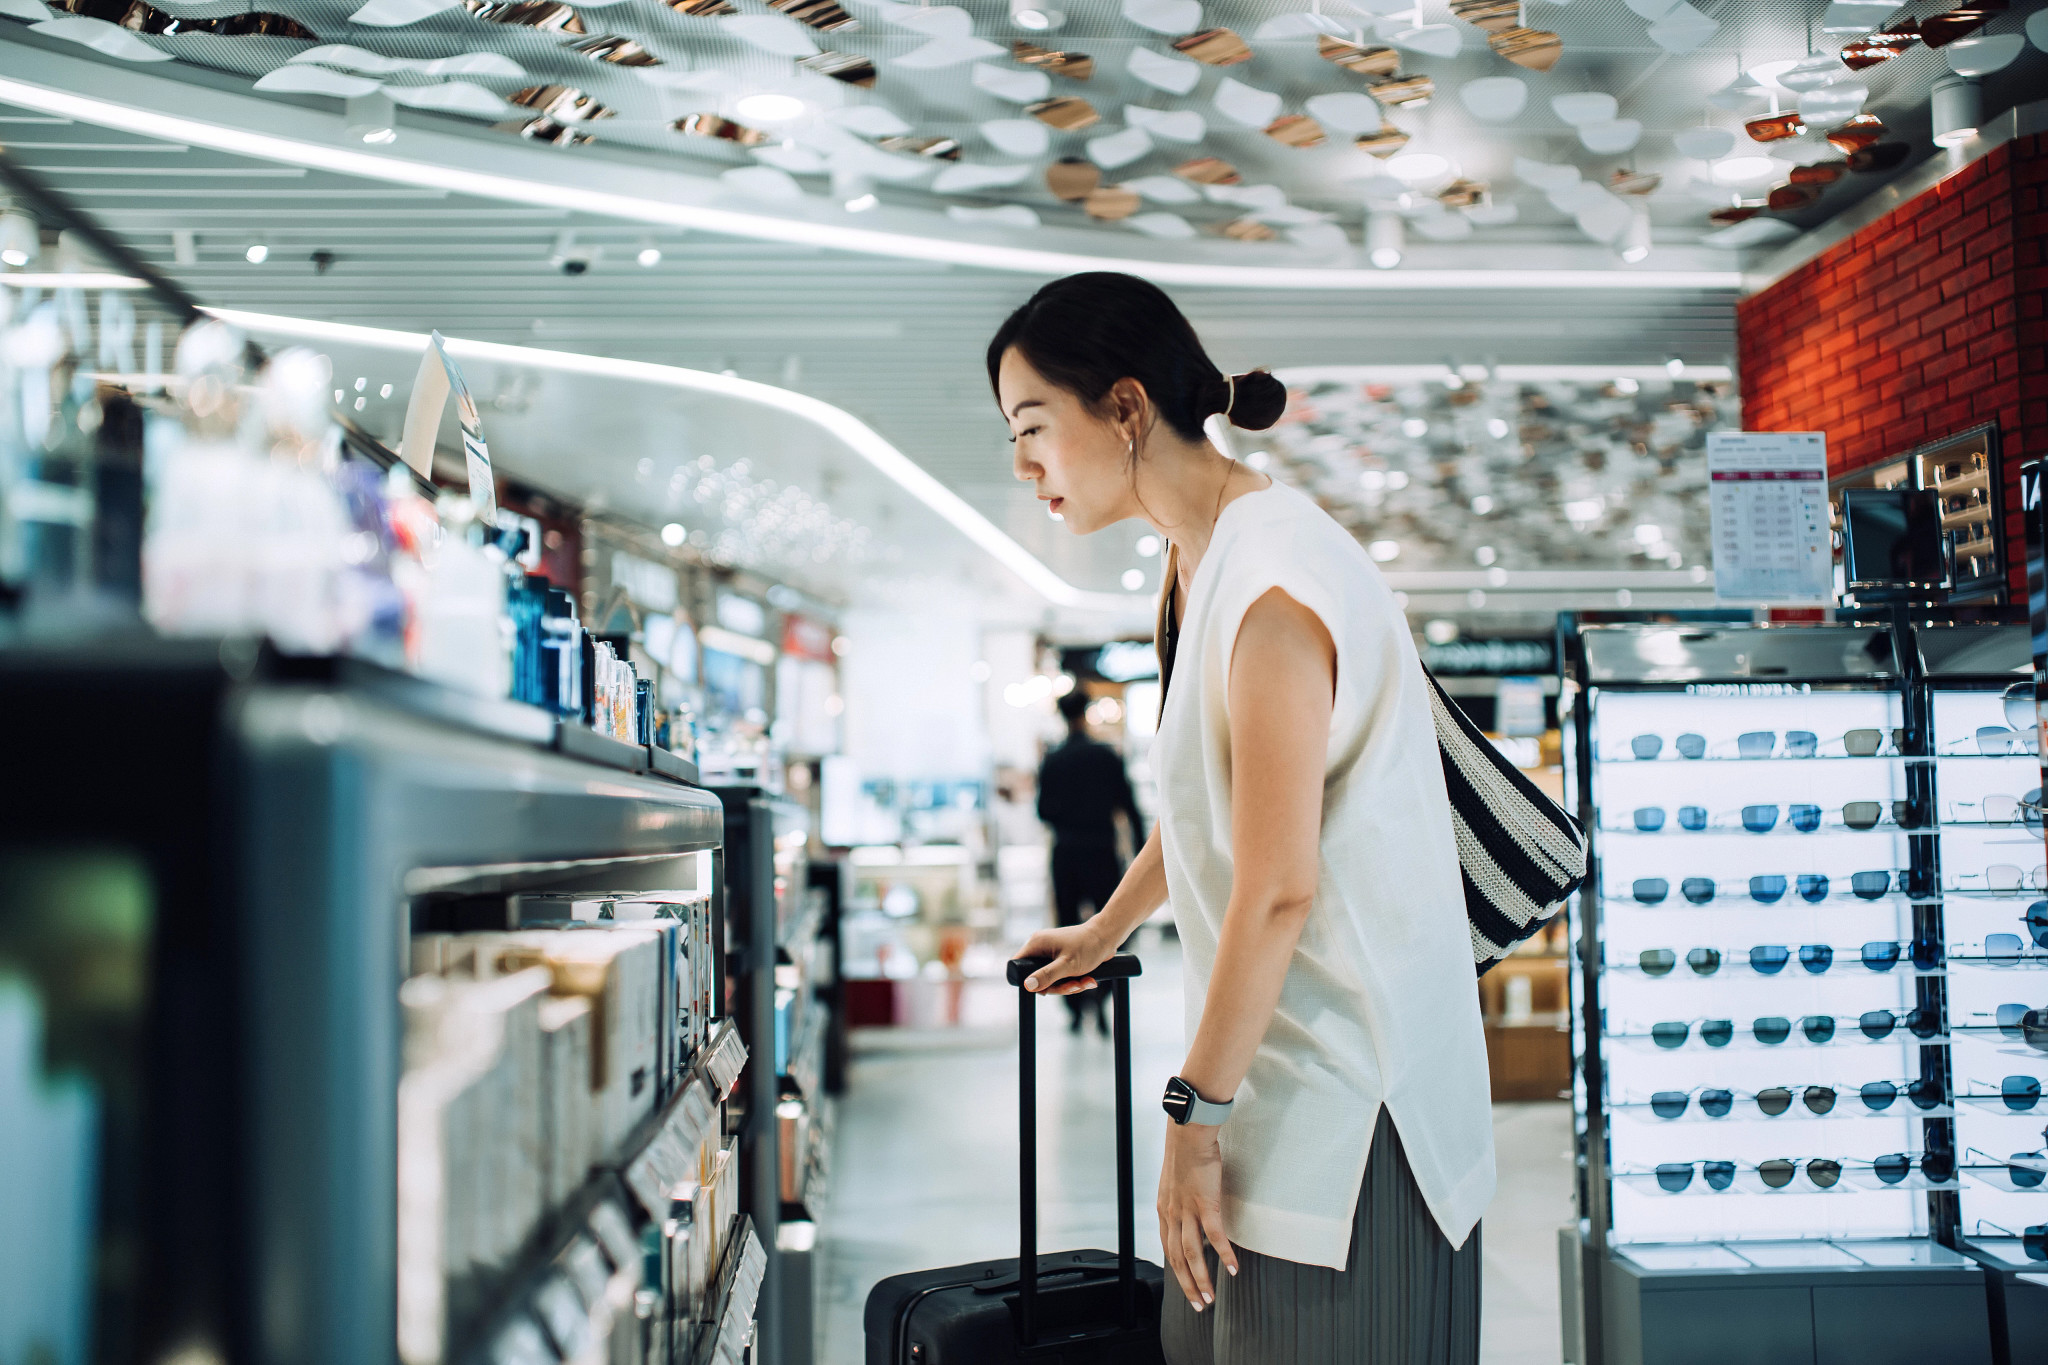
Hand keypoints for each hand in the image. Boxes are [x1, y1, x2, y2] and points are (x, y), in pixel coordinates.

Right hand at [1016, 921, 1110, 994]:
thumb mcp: (1067, 965)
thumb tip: (1027, 985)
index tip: (1046, 987)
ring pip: (1051, 979)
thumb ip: (1047, 976)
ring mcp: (1051, 953)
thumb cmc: (1088, 946)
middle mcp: (1041, 947)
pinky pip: (1060, 976)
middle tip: (1073, 986)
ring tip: (1084, 982)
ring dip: (1069, 985)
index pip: (1017, 965)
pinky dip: (1073, 981)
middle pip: (1037, 977)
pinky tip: (1086, 979)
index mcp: (1037, 943)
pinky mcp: (1060, 958)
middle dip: (1057, 986)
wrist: (1107, 937)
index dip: (1028, 980)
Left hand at [1157, 1123, 1236, 1311]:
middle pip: (1178, 1259)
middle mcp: (1172, 1215)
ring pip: (1193, 1254)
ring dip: (1202, 1279)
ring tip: (1211, 1297)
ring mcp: (1188, 1211)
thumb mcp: (1174, 1182)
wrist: (1189, 1133)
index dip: (1177, 1271)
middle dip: (1188, 1285)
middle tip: (1199, 1305)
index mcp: (1164, 1211)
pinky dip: (1224, 1255)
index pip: (1168, 1249)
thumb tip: (1187, 1213)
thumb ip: (1178, 1201)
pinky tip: (1233, 1269)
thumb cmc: (1185, 1154)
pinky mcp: (1206, 1204)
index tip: (1186, 1287)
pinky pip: (1216, 1236)